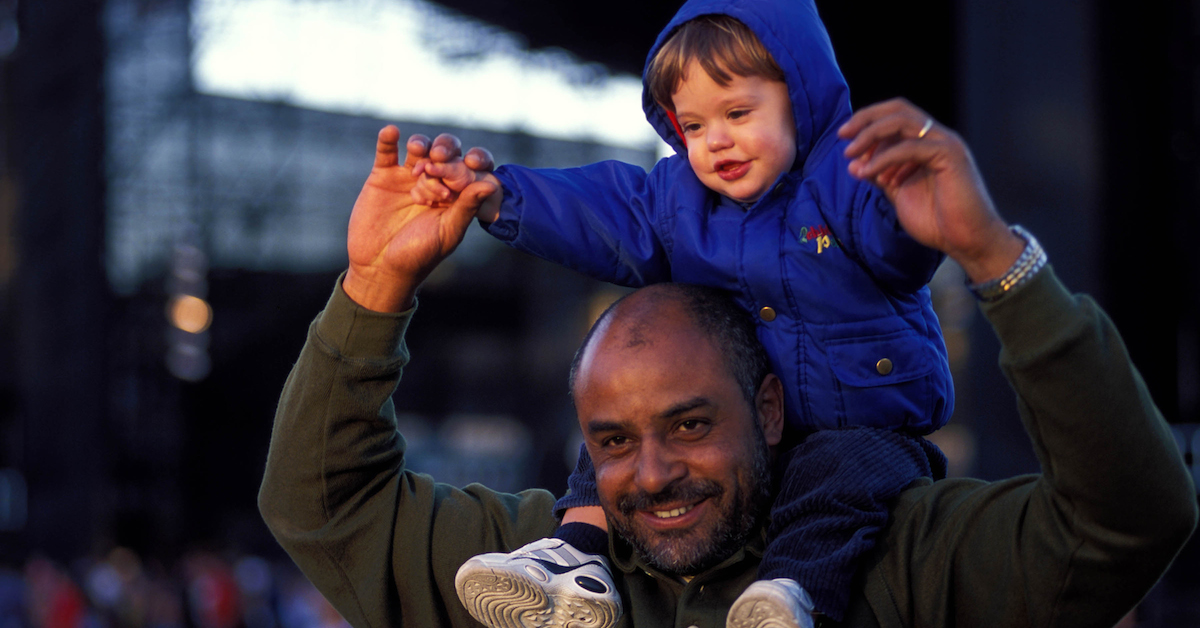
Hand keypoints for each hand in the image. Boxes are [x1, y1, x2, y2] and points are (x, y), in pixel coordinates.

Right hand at [344, 126, 497, 311]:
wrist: (379, 267)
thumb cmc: (419, 256)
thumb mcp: (447, 232)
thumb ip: (467, 207)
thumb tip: (491, 184)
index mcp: (456, 194)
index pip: (469, 168)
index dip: (474, 160)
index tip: (472, 162)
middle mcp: (435, 181)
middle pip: (445, 152)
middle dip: (446, 149)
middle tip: (440, 156)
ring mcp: (408, 177)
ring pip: (419, 149)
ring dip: (421, 144)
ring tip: (419, 153)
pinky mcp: (383, 176)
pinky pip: (387, 152)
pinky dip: (388, 139)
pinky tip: (391, 132)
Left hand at [838, 99, 1023, 282]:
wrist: (966, 241)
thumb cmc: (937, 220)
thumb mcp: (898, 193)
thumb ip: (878, 176)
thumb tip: (852, 163)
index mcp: (926, 143)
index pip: (894, 116)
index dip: (867, 122)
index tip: (844, 139)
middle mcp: (937, 137)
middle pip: (898, 109)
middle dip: (866, 119)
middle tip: (842, 134)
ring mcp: (945, 143)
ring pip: (903, 121)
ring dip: (871, 134)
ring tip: (850, 153)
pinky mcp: (950, 155)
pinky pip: (910, 146)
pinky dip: (884, 157)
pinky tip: (868, 172)